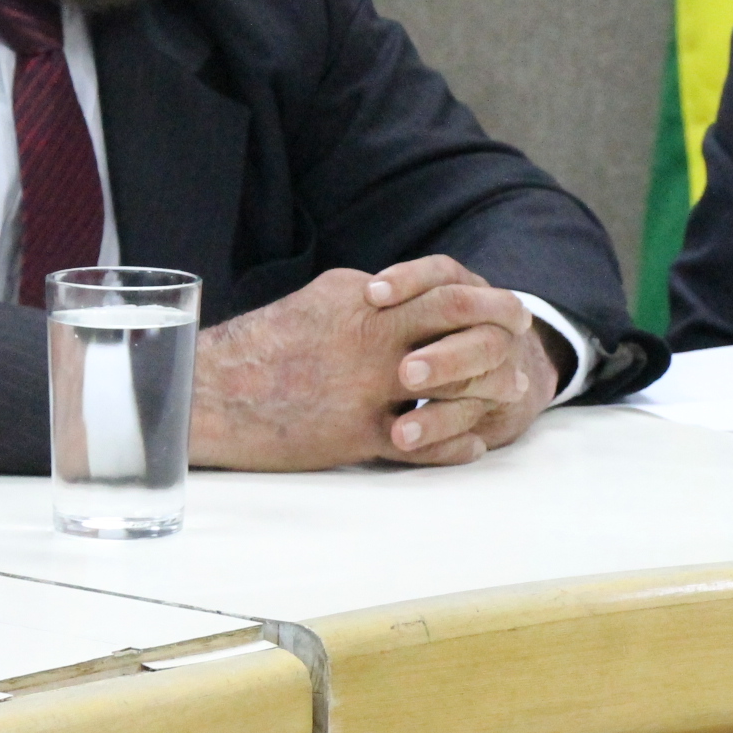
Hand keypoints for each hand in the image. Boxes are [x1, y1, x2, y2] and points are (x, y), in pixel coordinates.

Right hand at [187, 256, 554, 470]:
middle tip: (523, 336)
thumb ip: (367, 295)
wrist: (210, 394)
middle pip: (457, 323)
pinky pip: (423, 443)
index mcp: (362, 299)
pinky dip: (454, 443)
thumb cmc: (262, 346)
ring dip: (486, 386)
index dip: (481, 297)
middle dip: (498, 327)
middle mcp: (372, 336)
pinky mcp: (356, 434)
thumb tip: (401, 293)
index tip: (506, 305)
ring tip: (509, 392)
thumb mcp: (320, 301)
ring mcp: (367, 387)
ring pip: (450, 381)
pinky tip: (471, 445)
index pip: (441, 287)